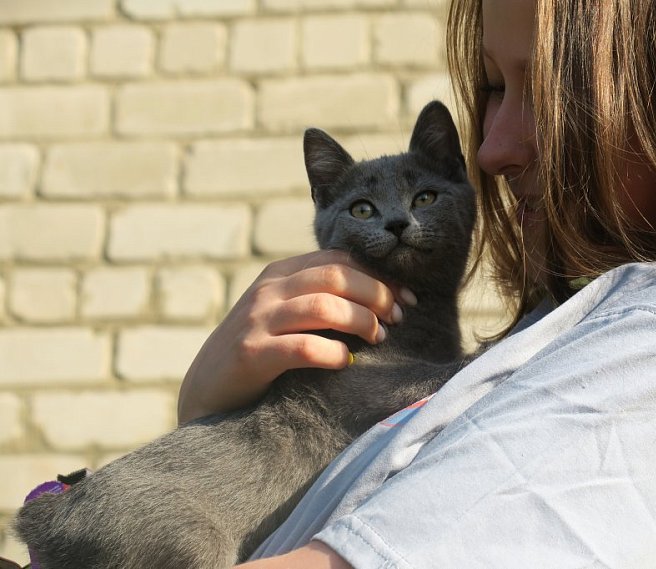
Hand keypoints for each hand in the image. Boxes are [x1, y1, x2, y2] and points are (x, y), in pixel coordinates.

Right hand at [177, 250, 413, 423]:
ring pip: (325, 306)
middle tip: (398, 319)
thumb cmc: (258, 354)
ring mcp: (257, 321)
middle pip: (337, 276)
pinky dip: (334, 354)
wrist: (204, 393)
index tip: (408, 298)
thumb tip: (382, 300)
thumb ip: (318, 300)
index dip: (380, 276)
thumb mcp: (284, 315)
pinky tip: (346, 362)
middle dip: (378, 295)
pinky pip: (304, 347)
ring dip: (362, 321)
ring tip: (379, 339)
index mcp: (280, 274)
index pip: (340, 259)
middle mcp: (268, 290)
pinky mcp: (250, 354)